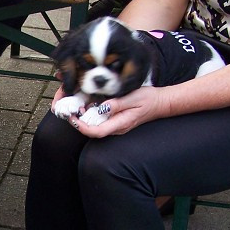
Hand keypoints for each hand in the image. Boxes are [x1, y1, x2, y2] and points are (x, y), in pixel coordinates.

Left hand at [54, 85, 168, 136]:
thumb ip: (118, 103)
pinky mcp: (115, 121)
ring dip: (83, 119)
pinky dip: (91, 116)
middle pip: (93, 131)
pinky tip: (86, 106)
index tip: (72, 119)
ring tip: (75, 107)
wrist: (160, 103)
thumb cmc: (148, 99)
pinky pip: (100, 122)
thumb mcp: (134, 97)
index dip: (82, 127)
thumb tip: (103, 107)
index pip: (97, 132)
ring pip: (95, 127)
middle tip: (69, 110)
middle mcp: (116, 128)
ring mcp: (116, 126)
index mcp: (120, 123)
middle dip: (79, 123)